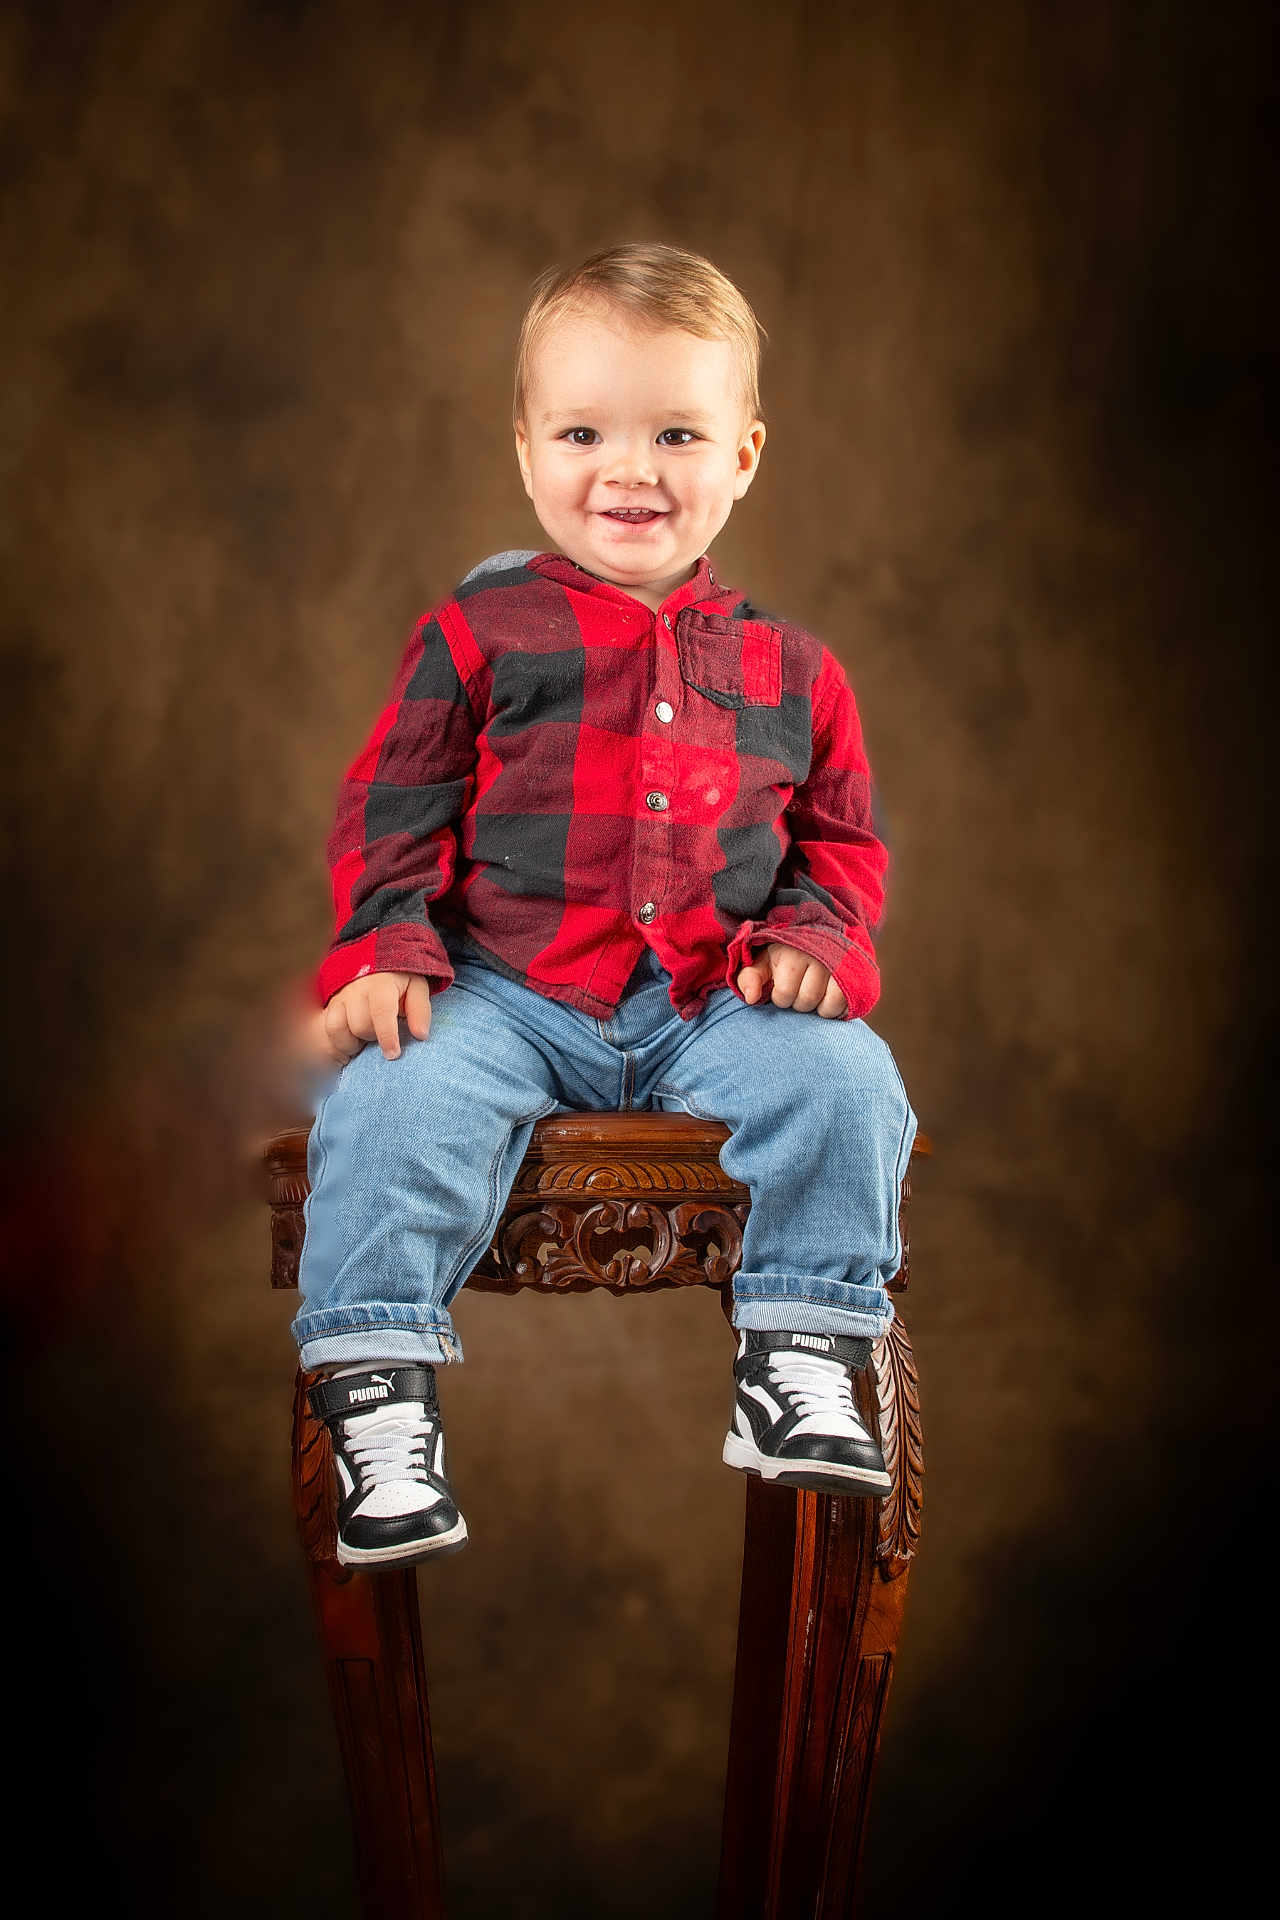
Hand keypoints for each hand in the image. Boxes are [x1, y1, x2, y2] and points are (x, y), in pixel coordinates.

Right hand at [317, 971, 432, 1062]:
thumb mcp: (417, 988)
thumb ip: (420, 1010)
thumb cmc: (399, 980)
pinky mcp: (330, 1006)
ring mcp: (339, 997)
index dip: (387, 1036)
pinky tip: (350, 1045)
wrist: (373, 962)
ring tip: (364, 1042)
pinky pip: (326, 1030)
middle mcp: (356, 990)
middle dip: (373, 1037)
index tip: (393, 1054)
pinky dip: (337, 1043)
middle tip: (382, 1035)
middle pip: (359, 1025)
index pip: (381, 1011)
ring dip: (351, 1042)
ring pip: (337, 1028)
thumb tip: (421, 1035)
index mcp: (381, 985)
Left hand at [736, 942, 847, 1017]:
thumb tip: (751, 998)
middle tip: (801, 989)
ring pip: (827, 1005)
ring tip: (815, 995)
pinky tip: (829, 999)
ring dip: (819, 1007)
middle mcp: (816, 955)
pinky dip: (835, 1009)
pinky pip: (843, 1005)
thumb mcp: (764, 963)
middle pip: (806, 1001)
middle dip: (800, 1002)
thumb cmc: (786, 957)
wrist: (822, 936)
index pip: (783, 994)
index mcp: (789, 952)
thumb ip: (749, 978)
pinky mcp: (853, 974)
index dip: (781, 997)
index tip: (783, 985)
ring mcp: (837, 964)